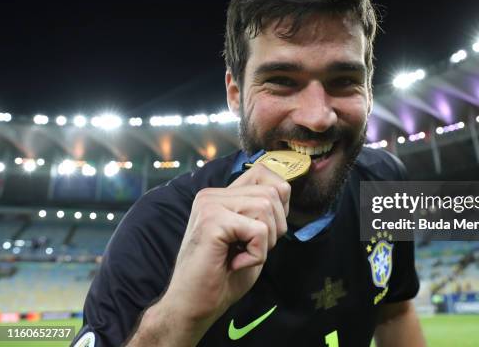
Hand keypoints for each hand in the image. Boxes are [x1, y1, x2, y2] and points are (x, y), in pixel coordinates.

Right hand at [161, 163, 290, 330]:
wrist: (193, 306)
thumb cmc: (223, 276)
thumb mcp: (251, 237)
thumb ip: (262, 211)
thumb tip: (284, 190)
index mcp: (221, 195)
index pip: (264, 172)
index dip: (279, 201)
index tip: (265, 229)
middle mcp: (212, 194)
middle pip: (273, 193)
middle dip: (275, 228)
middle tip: (249, 249)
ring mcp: (210, 205)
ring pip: (267, 208)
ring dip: (265, 242)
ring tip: (240, 255)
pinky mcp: (212, 221)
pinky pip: (259, 231)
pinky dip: (256, 254)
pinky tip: (235, 263)